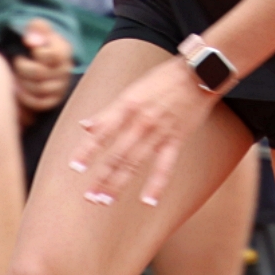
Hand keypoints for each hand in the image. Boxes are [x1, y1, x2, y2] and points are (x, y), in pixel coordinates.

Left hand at [12, 17, 74, 117]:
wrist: (38, 58)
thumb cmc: (37, 41)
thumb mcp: (37, 29)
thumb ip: (36, 28)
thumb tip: (30, 41)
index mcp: (64, 51)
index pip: (52, 55)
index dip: (35, 53)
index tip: (26, 46)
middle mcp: (66, 69)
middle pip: (40, 73)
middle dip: (22, 67)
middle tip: (16, 61)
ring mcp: (61, 86)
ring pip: (39, 89)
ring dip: (22, 82)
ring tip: (15, 74)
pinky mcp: (54, 100)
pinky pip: (40, 103)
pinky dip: (25, 97)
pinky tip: (17, 88)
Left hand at [70, 58, 217, 207]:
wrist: (199, 73)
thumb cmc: (163, 80)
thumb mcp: (132, 91)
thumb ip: (108, 112)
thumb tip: (84, 126)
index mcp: (127, 106)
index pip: (102, 133)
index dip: (87, 151)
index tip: (75, 167)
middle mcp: (141, 121)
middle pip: (117, 154)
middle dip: (102, 177)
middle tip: (90, 197)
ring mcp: (159, 132)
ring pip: (135, 163)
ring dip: (119, 183)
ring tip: (106, 201)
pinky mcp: (177, 139)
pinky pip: (165, 166)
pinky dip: (157, 184)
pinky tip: (148, 201)